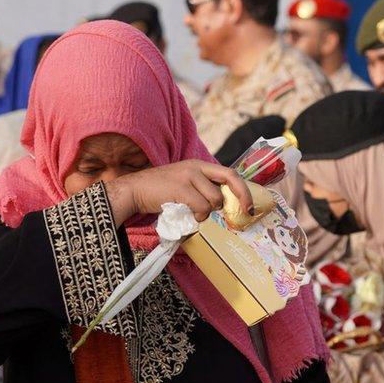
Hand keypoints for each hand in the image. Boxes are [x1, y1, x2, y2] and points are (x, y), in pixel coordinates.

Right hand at [106, 159, 251, 223]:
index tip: (249, 206)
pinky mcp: (180, 188)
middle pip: (230, 178)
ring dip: (207, 213)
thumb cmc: (159, 192)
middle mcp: (196, 167)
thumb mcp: (183, 183)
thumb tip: (222, 206)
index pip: (229, 173)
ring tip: (192, 213)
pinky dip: (197, 217)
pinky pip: (201, 208)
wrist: (133, 190)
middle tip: (245, 212)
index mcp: (199, 165)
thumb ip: (201, 189)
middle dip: (243, 196)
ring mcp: (188, 176)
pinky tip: (186, 215)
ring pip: (214, 200)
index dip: (243, 189)